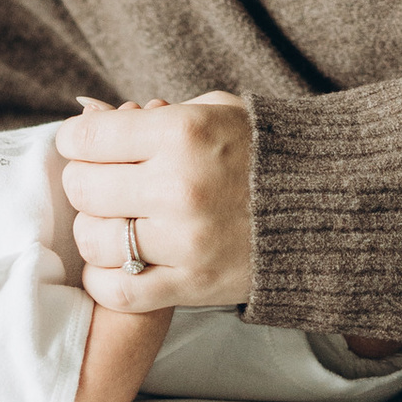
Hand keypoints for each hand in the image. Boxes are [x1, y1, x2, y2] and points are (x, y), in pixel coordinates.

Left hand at [60, 91, 253, 310]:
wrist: (325, 203)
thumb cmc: (257, 151)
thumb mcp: (211, 111)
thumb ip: (146, 115)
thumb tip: (83, 112)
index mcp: (183, 131)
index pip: (89, 138)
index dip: (76, 139)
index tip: (84, 144)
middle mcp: (180, 186)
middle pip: (84, 188)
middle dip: (83, 180)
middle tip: (101, 180)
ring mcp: (186, 241)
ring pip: (94, 239)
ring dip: (94, 229)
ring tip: (112, 220)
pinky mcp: (193, 285)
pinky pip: (117, 290)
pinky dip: (104, 278)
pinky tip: (117, 261)